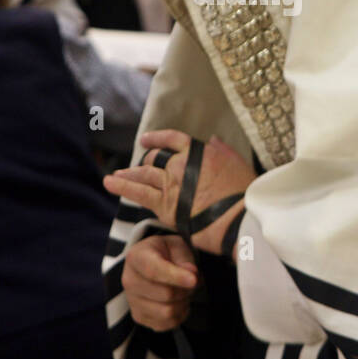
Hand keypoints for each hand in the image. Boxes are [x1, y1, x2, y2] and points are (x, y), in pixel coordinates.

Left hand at [103, 130, 255, 254]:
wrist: (242, 220)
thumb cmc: (247, 196)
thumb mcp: (240, 165)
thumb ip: (224, 150)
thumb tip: (214, 139)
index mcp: (201, 152)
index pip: (174, 139)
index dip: (157, 138)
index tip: (146, 140)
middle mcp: (182, 164)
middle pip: (155, 159)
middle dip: (144, 163)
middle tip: (136, 168)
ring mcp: (172, 184)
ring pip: (143, 174)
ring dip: (128, 174)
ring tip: (115, 176)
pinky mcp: (165, 206)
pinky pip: (138, 193)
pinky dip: (122, 186)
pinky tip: (109, 182)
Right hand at [122, 234, 198, 331]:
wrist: (154, 262)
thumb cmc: (166, 253)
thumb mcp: (177, 245)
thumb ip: (184, 259)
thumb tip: (191, 275)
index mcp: (136, 257)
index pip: (153, 271)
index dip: (176, 277)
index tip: (194, 280)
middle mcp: (129, 280)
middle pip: (165, 294)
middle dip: (186, 289)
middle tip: (193, 281)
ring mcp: (132, 301)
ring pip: (167, 312)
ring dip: (184, 303)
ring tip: (185, 291)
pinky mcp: (140, 317)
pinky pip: (167, 324)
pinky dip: (180, 314)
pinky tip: (179, 301)